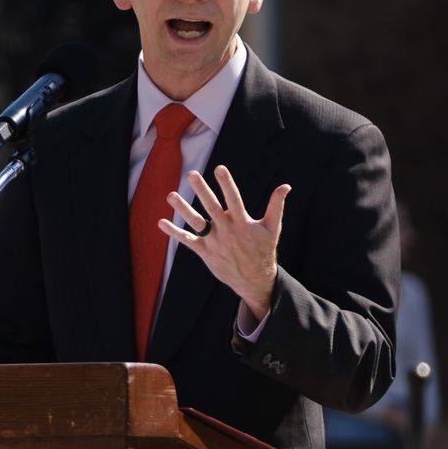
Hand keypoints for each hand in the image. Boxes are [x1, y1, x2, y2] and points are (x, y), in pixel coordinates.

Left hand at [159, 165, 290, 321]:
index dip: (227, 184)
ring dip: (182, 209)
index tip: (219, 168)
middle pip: (212, 208)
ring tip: (170, 195)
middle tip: (191, 174)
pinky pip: (187, 241)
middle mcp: (227, 232)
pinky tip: (161, 223)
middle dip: (202, 190)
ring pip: (196, 223)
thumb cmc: (263, 250)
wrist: (254, 280)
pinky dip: (174, 233)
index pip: (234, 199)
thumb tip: (286, 186)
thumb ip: (276, 205)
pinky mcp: (205, 252)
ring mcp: (214, 242)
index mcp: (243, 224)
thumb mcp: (272, 228)